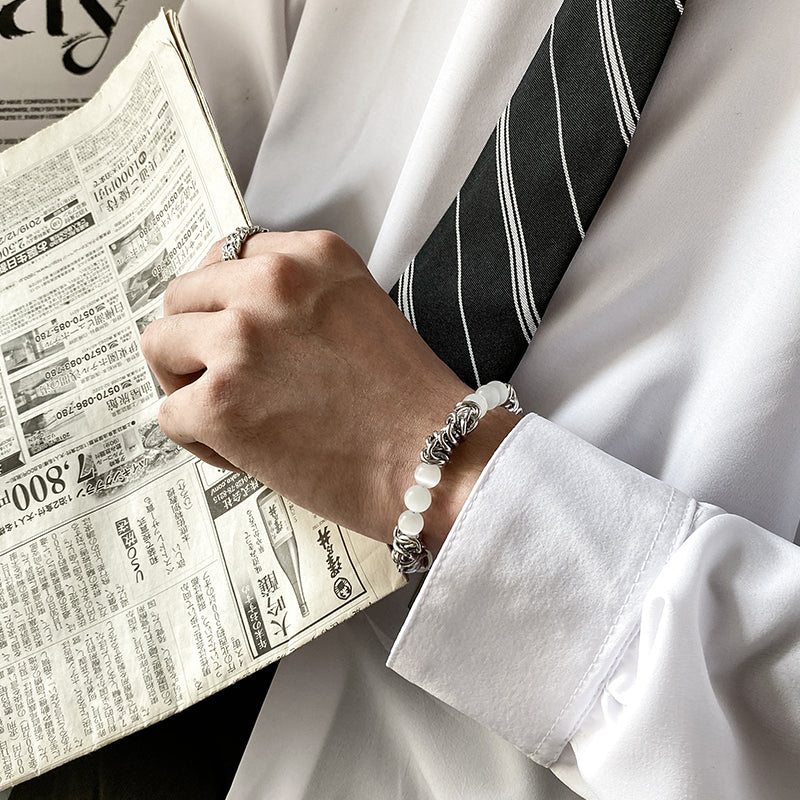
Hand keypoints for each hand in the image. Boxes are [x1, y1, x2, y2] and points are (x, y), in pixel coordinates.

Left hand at [140, 230, 518, 545]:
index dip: (222, 303)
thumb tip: (227, 318)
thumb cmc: (407, 404)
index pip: (225, 255)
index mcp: (311, 255)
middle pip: (182, 296)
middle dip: (195, 341)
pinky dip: (198, 439)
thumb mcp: (357, 310)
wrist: (436, 461)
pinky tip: (245, 453)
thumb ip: (296, 299)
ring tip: (233, 417)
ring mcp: (241, 340)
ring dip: (187, 383)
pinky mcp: (220, 402)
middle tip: (228, 381)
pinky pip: (169, 414)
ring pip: (159, 346)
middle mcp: (271, 283)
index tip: (236, 336)